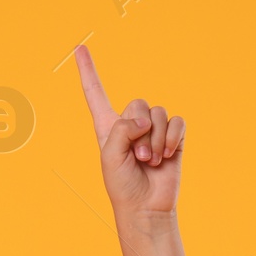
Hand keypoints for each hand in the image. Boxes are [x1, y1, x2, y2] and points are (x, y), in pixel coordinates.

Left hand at [73, 44, 184, 217]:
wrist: (145, 207)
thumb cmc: (122, 185)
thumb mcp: (110, 155)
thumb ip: (121, 129)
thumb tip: (144, 119)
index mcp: (107, 126)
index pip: (95, 93)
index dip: (87, 71)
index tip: (78, 48)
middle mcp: (131, 124)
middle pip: (137, 103)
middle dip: (138, 129)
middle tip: (137, 157)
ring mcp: (153, 130)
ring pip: (158, 113)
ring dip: (155, 139)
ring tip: (149, 161)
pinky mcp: (173, 138)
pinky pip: (177, 122)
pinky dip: (172, 137)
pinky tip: (166, 155)